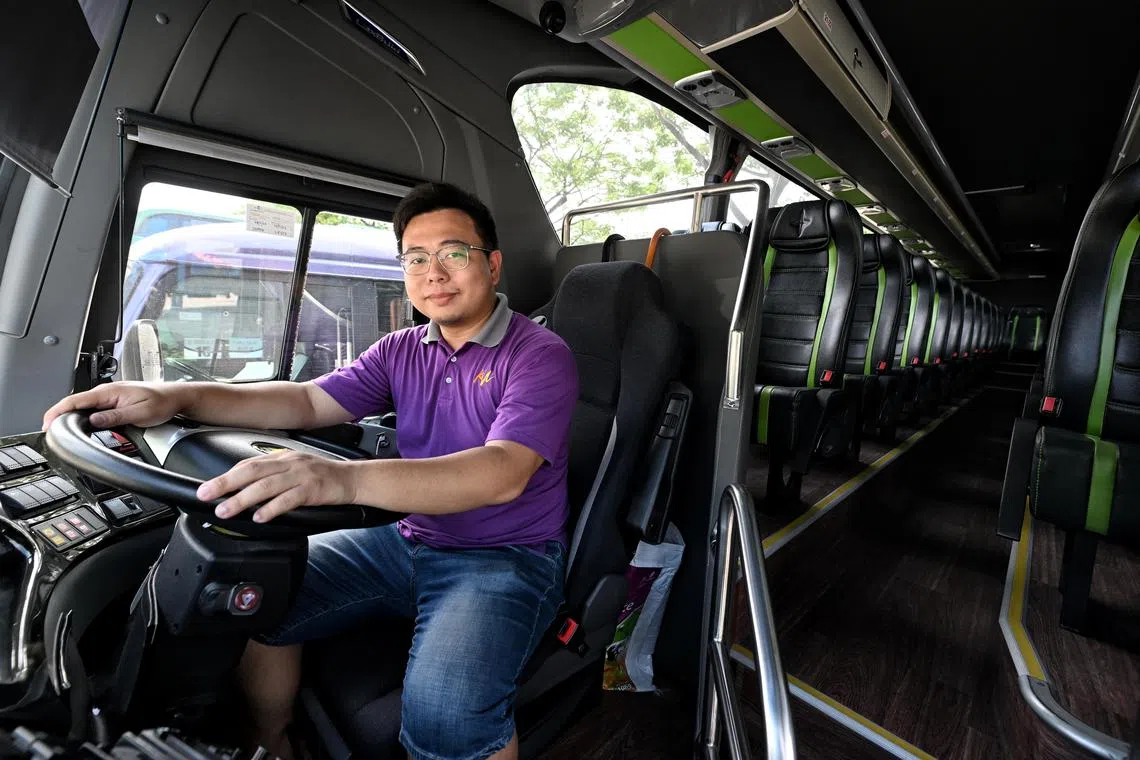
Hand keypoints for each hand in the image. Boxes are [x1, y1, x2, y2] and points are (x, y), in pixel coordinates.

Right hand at [42, 382, 186, 431]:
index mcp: (110, 391)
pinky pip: (93, 408)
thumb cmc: (162, 402)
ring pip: (83, 406)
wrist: (176, 397)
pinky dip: (83, 416)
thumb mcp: (139, 414)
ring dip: (71, 416)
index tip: (48, 423)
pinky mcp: (114, 401)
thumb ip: (115, 417)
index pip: (76, 400)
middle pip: (75, 403)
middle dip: (60, 415)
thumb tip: (93, 420)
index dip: (58, 411)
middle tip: (51, 432)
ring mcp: (110, 396)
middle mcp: (107, 391)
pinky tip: (80, 424)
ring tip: (60, 430)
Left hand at [197, 450, 359, 522]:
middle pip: (252, 472)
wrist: (352, 479)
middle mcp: (289, 463)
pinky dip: (272, 508)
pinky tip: (260, 517)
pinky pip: (289, 499)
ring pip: (266, 486)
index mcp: (283, 457)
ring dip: (243, 498)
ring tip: (226, 509)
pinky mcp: (313, 489)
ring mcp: (301, 475)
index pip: (248, 464)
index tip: (208, 487)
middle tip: (206, 494)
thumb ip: (273, 474)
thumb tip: (246, 487)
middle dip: (226, 483)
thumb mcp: (295, 468)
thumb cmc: (323, 477)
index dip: (226, 475)